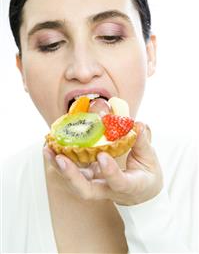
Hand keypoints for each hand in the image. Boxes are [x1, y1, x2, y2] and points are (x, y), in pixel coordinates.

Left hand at [43, 122, 162, 204]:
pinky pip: (72, 172)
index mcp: (128, 186)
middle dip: (71, 176)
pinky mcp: (89, 179)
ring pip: (74, 183)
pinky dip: (60, 160)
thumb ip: (143, 143)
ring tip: (47, 148)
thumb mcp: (150, 160)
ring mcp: (96, 185)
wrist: (140, 194)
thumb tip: (138, 124)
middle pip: (85, 190)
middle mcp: (107, 190)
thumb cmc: (146, 176)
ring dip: (59, 167)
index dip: (109, 171)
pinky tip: (52, 146)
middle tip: (59, 158)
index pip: (118, 183)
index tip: (102, 155)